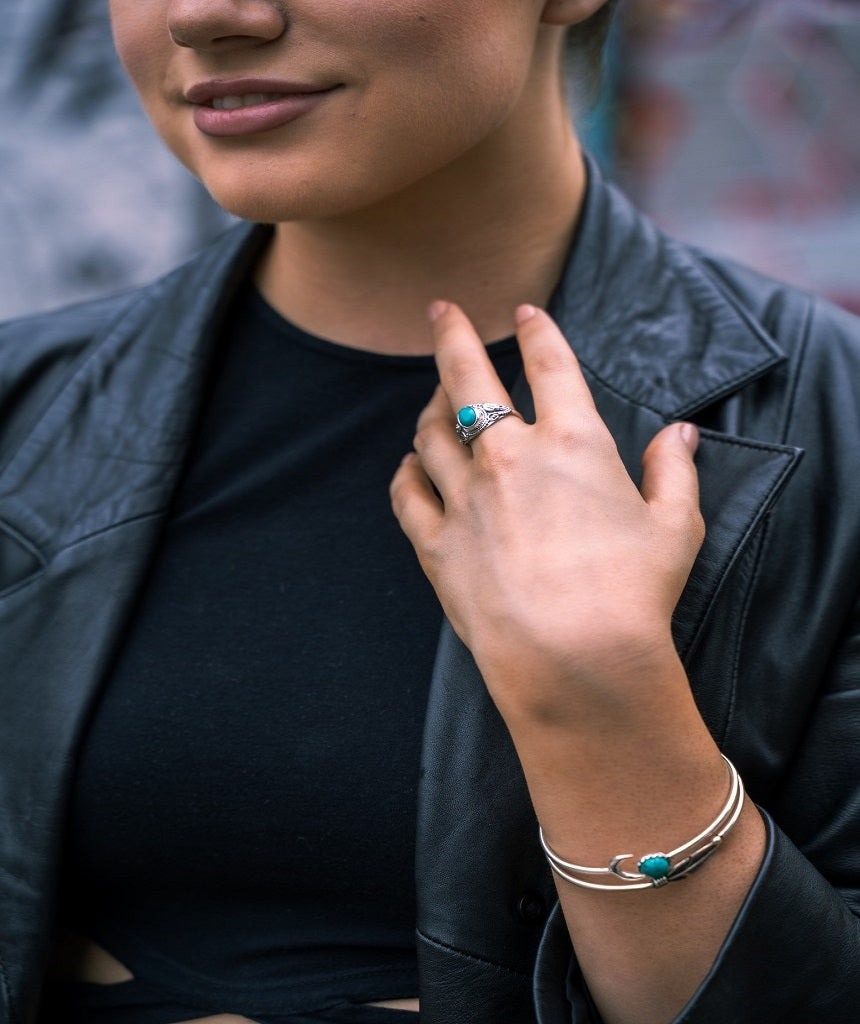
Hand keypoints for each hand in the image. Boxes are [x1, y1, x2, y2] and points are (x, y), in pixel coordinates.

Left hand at [390, 301, 704, 728]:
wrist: (572, 656)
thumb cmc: (633, 593)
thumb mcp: (675, 527)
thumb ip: (675, 472)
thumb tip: (682, 433)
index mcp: (572, 443)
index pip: (550, 365)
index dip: (537, 330)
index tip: (525, 311)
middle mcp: (509, 457)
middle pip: (466, 377)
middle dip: (451, 334)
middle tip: (439, 308)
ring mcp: (465, 499)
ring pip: (430, 433)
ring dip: (429, 408)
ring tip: (431, 399)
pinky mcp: (436, 543)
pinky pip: (407, 494)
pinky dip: (405, 474)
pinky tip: (407, 467)